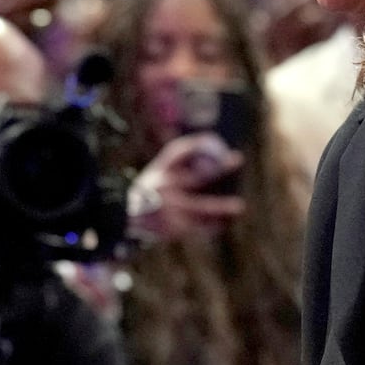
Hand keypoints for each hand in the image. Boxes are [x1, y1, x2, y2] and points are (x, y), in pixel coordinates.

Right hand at [130, 133, 245, 240]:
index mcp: (160, 172)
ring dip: (221, 207)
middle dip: (219, 167)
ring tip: (240, 207)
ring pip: (202, 207)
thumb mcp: (156, 178)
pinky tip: (225, 224)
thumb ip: (175, 170)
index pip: (179, 151)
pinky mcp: (174, 227)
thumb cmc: (146, 197)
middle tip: (237, 158)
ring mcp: (170, 207)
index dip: (198, 143)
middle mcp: (166, 187)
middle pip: (198, 175)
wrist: (125, 220)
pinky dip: (213, 225)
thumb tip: (204, 157)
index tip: (215, 137)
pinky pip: (200, 226)